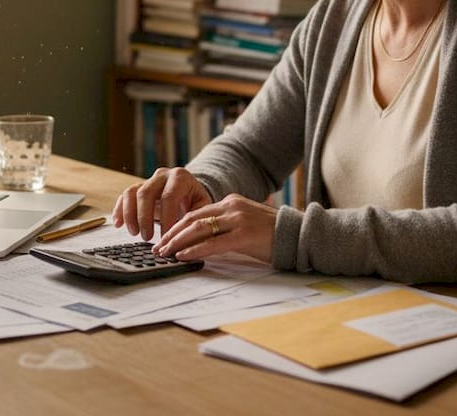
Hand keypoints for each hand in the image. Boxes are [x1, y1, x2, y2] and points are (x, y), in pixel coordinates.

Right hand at [111, 167, 212, 241]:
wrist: (190, 192)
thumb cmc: (196, 202)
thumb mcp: (202, 208)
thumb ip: (195, 220)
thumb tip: (187, 241)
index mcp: (180, 177)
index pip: (169, 196)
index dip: (166, 218)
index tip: (165, 238)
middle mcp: (162, 175)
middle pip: (146, 193)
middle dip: (144, 217)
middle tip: (147, 238)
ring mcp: (148, 180)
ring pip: (131, 193)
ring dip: (130, 214)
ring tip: (134, 233)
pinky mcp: (138, 188)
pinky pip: (124, 196)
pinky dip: (119, 210)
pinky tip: (118, 224)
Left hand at [153, 193, 277, 263]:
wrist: (298, 235)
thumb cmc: (272, 234)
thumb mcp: (245, 223)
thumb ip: (225, 227)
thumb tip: (202, 241)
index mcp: (231, 202)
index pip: (196, 213)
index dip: (176, 226)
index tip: (163, 238)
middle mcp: (232, 207)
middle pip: (192, 218)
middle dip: (171, 233)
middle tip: (158, 247)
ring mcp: (238, 219)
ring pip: (198, 228)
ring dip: (177, 241)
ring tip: (165, 252)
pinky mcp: (245, 235)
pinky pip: (213, 243)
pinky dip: (195, 249)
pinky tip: (183, 256)